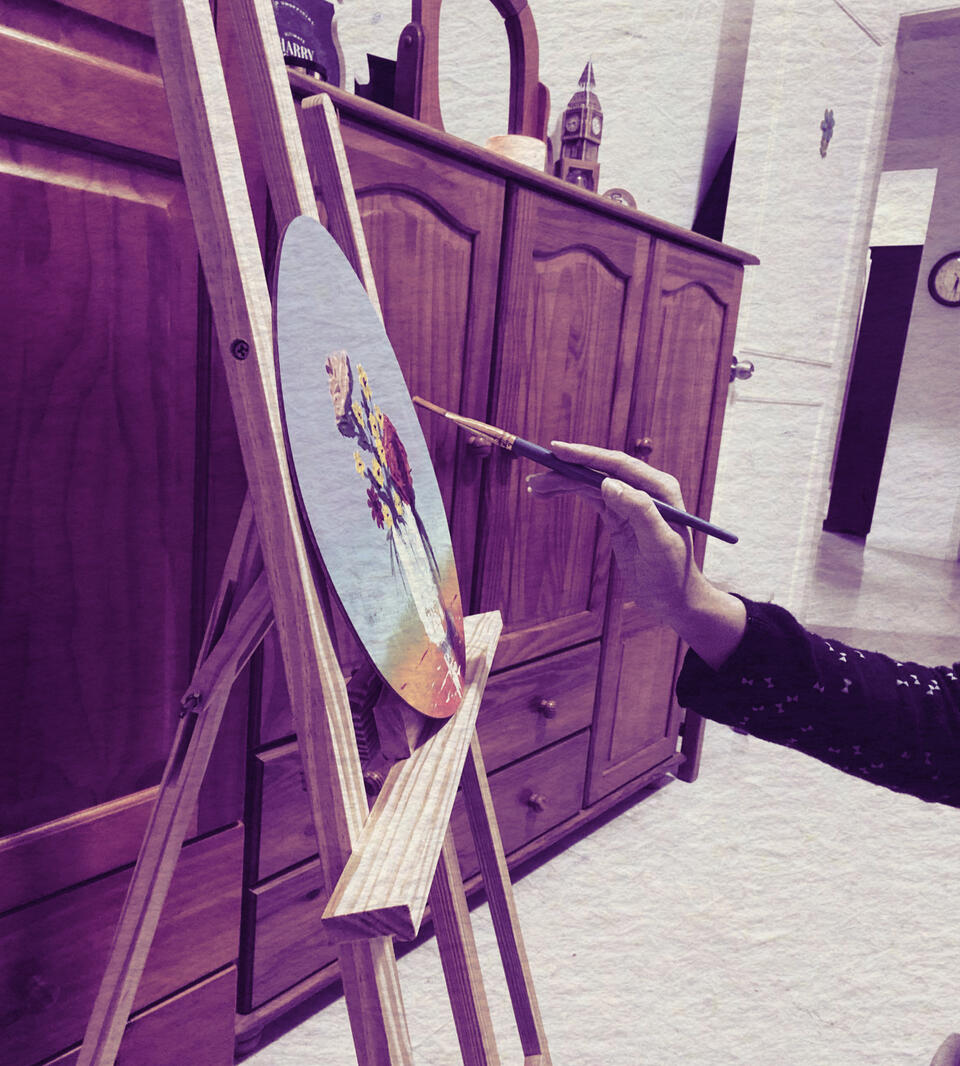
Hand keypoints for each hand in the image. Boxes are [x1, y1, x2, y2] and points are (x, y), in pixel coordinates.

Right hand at [527, 441, 699, 624]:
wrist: (673, 598)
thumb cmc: (672, 572)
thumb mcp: (658, 544)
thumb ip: (639, 511)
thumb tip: (607, 483)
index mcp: (659, 488)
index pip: (618, 464)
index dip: (587, 456)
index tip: (558, 450)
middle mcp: (644, 488)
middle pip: (599, 470)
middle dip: (567, 470)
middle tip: (536, 475)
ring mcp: (629, 500)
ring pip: (590, 482)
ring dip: (563, 482)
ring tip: (534, 486)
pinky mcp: (617, 515)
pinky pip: (589, 496)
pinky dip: (569, 492)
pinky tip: (549, 493)